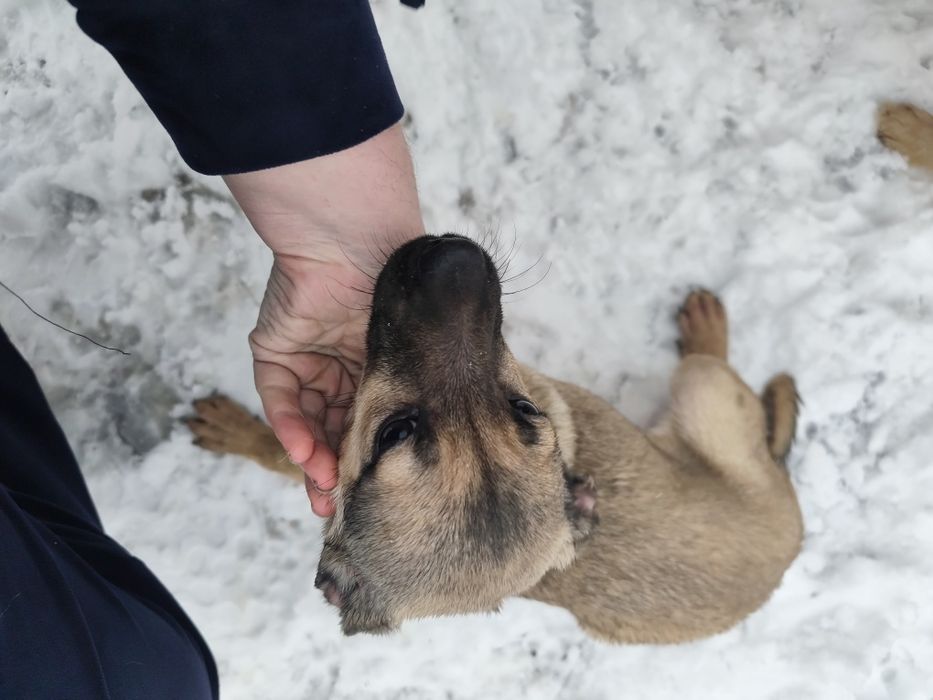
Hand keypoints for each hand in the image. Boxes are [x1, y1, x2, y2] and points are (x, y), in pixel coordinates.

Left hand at [225, 123, 422, 515]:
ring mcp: (306, 359)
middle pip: (334, 427)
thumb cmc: (396, 289)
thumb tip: (458, 434)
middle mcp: (339, 366)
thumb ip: (420, 388)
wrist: (358, 243)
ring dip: (312, 458)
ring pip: (305, 421)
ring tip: (324, 495)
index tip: (373, 494)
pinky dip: (292, 427)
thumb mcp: (411, 351)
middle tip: (339, 511)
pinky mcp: (276, 350)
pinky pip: (281, 398)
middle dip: (336, 469)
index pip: (367, 419)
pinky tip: (306, 454)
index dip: (368, 455)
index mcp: (373, 365)